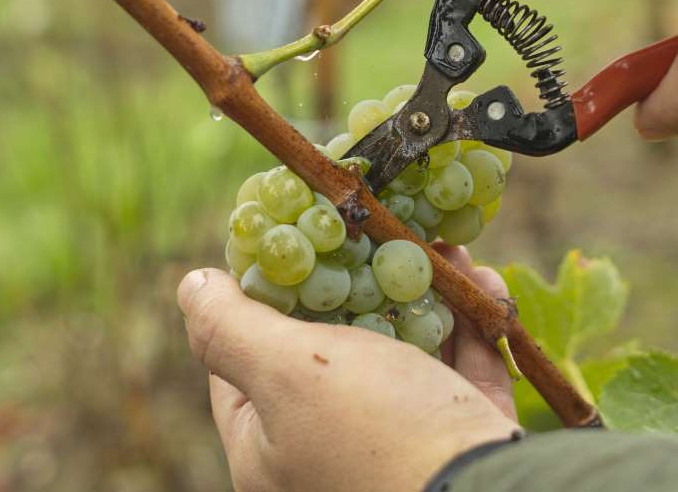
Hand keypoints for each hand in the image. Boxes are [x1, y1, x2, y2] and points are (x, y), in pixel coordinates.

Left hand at [177, 244, 519, 491]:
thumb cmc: (379, 432)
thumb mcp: (287, 372)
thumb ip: (231, 327)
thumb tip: (193, 284)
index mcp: (270, 447)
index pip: (244, 360)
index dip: (261, 294)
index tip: (288, 240)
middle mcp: (328, 447)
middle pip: (333, 345)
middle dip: (360, 281)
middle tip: (373, 230)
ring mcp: (397, 443)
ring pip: (404, 350)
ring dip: (425, 292)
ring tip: (441, 245)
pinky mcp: (458, 433)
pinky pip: (459, 368)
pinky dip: (470, 323)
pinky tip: (484, 279)